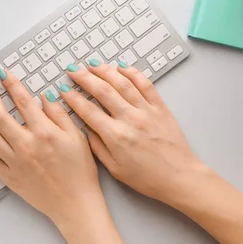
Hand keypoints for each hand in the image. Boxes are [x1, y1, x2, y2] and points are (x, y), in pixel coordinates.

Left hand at [0, 69, 101, 223]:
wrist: (76, 204)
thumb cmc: (81, 172)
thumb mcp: (77, 137)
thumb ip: (59, 114)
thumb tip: (45, 96)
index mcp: (44, 133)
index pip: (22, 101)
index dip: (11, 84)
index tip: (4, 74)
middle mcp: (25, 145)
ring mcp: (14, 162)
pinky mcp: (8, 176)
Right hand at [59, 61, 205, 204]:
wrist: (179, 177)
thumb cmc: (148, 178)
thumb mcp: (115, 169)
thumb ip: (97, 146)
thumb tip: (84, 127)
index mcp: (116, 136)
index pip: (88, 110)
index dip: (73, 98)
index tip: (64, 89)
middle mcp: (130, 119)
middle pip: (103, 91)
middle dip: (84, 77)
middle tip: (73, 69)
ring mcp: (146, 111)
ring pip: (123, 83)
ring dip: (105, 71)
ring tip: (93, 65)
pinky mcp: (160, 108)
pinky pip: (145, 84)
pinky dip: (133, 73)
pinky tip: (122, 67)